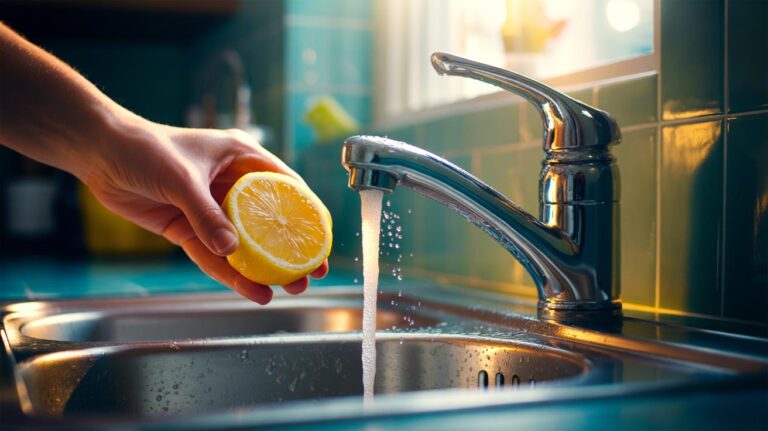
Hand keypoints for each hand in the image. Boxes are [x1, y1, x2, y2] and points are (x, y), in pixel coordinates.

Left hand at [82, 116, 327, 303]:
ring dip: (262, 268)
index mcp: (241, 158)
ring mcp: (211, 208)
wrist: (100, 154)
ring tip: (285, 290)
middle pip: (268, 221)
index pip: (286, 187)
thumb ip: (206, 214)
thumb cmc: (144, 148)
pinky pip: (213, 255)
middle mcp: (231, 184)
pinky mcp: (189, 227)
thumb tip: (230, 250)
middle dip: (288, 250)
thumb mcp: (182, 178)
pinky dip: (229, 273)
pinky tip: (250, 290)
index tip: (321, 242)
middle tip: (307, 275)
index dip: (306, 215)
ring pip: (243, 244)